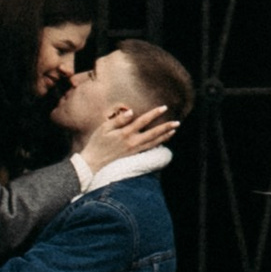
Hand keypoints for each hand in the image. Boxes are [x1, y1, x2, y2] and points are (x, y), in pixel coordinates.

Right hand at [55, 73, 177, 171]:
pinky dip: (157, 144)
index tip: (164, 107)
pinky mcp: (134, 156)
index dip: (154, 114)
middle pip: (153, 134)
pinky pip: (149, 149)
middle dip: (166, 127)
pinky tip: (162, 141)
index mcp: (125, 133)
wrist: (93, 164)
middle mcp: (132, 142)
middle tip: (177, 122)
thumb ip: (119, 120)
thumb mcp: (104, 128)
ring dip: (165, 136)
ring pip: (153, 143)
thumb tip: (131, 111)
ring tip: (174, 131)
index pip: (143, 121)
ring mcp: (134, 151)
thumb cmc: (97, 143)